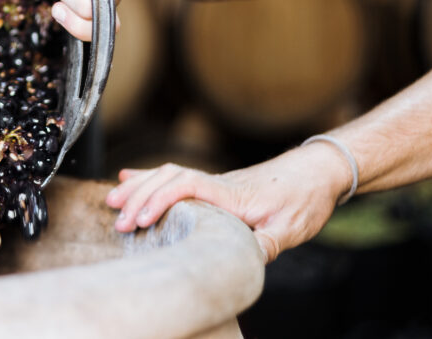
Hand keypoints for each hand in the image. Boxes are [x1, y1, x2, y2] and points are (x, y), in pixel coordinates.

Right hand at [104, 144, 352, 262]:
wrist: (318, 171)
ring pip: (167, 175)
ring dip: (139, 187)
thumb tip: (242, 260)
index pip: (187, 186)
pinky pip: (175, 176)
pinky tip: (128, 178)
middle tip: (120, 222)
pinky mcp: (215, 185)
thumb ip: (266, 244)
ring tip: (113, 203)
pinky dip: (149, 177)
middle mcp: (218, 183)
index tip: (142, 220)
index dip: (160, 200)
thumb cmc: (306, 199)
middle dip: (139, 198)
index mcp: (232, 194)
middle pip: (168, 179)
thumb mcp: (292, 228)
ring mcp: (215, 182)